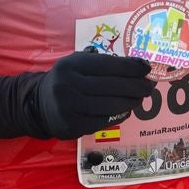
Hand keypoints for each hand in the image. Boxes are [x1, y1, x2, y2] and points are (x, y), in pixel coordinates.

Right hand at [34, 51, 154, 139]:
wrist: (39, 106)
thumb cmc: (67, 80)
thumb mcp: (77, 63)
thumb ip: (104, 62)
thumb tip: (138, 65)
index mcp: (70, 66)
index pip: (107, 65)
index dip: (130, 67)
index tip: (146, 67)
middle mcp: (67, 86)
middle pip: (112, 86)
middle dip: (136, 86)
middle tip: (149, 86)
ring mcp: (69, 108)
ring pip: (111, 106)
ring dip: (131, 102)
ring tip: (140, 98)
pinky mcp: (73, 126)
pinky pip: (104, 121)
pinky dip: (120, 115)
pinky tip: (127, 110)